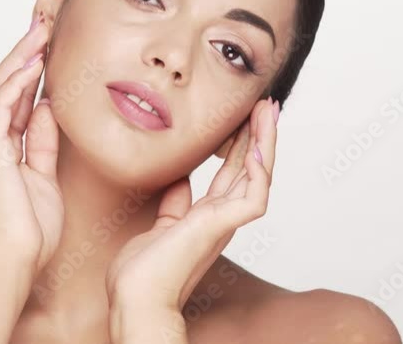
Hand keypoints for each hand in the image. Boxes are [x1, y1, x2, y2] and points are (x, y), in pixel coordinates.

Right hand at [0, 13, 62, 276]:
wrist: (12, 261)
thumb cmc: (30, 233)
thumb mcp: (44, 177)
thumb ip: (43, 143)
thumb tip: (49, 110)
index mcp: (1, 151)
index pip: (15, 99)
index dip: (30, 70)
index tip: (47, 45)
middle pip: (4, 86)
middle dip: (23, 53)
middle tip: (43, 23)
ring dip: (20, 58)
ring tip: (40, 31)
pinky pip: (0, 108)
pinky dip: (16, 83)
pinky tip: (32, 63)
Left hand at [105, 97, 278, 309]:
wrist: (135, 299)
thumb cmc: (141, 273)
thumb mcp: (159, 224)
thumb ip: (174, 203)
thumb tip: (178, 179)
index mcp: (208, 216)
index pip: (232, 173)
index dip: (241, 145)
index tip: (243, 118)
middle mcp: (221, 218)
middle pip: (250, 168)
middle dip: (258, 134)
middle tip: (264, 104)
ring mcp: (223, 223)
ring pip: (258, 177)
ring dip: (265, 143)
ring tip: (267, 112)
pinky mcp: (219, 227)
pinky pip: (253, 198)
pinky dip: (259, 173)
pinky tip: (257, 147)